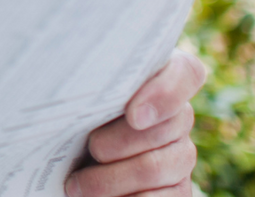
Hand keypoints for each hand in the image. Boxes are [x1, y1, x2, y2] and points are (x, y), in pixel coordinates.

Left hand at [66, 51, 206, 196]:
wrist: (68, 164)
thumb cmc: (68, 120)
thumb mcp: (76, 97)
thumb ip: (88, 83)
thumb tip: (68, 70)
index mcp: (159, 81)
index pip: (186, 73)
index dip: (165, 93)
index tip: (133, 115)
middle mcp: (178, 118)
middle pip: (166, 127)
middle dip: (118, 142)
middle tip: (90, 149)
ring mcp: (181, 156)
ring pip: (156, 167)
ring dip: (110, 179)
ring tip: (76, 184)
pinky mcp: (178, 191)